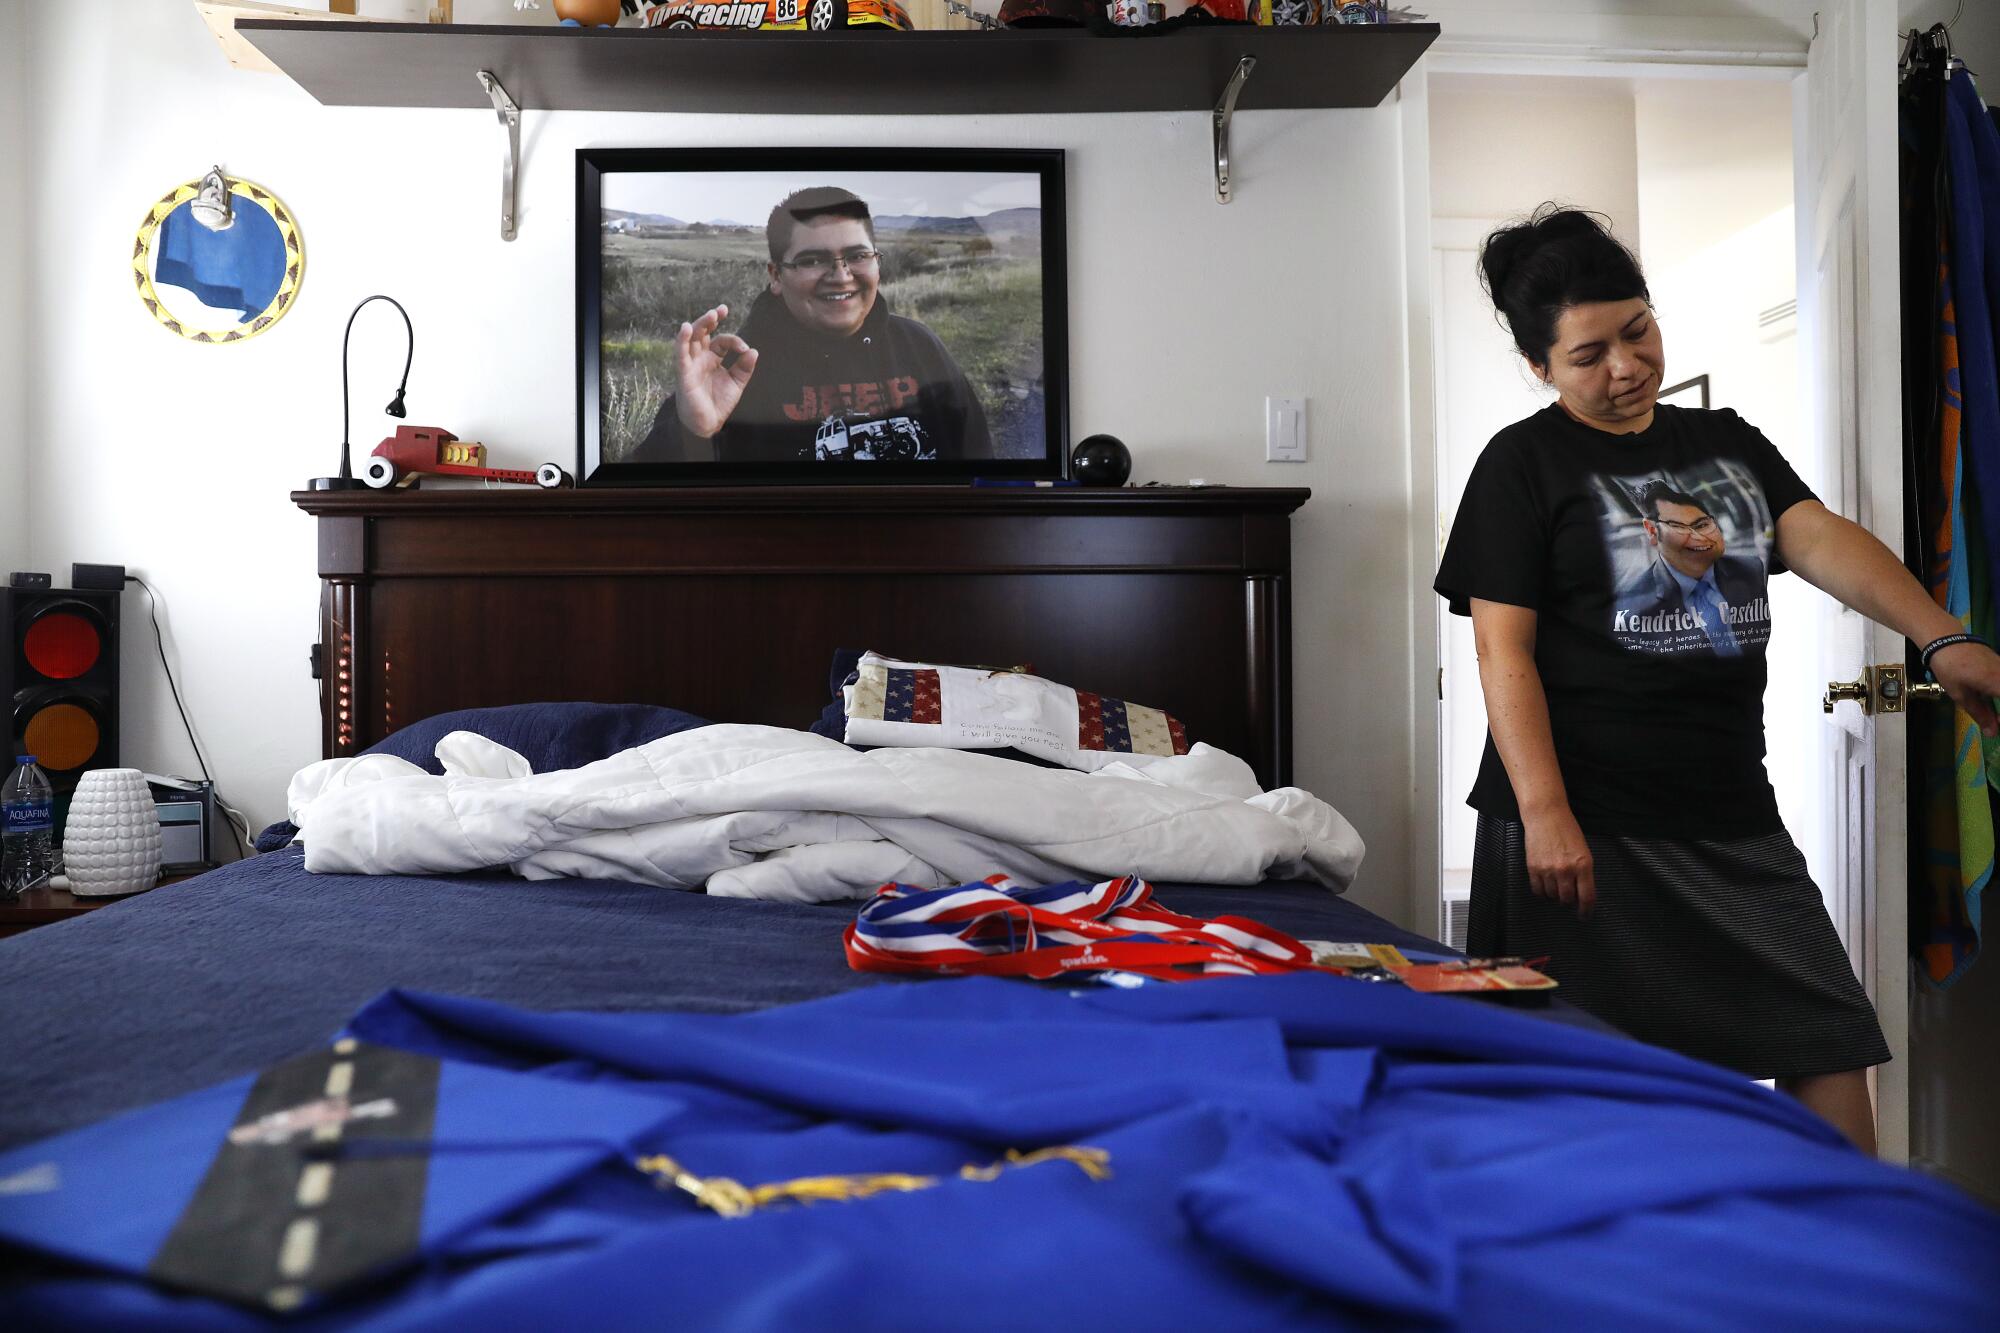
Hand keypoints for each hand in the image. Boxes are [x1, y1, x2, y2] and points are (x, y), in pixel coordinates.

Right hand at [673, 305, 758, 439]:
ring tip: (712, 315)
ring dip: (700, 325)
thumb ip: (744, 367)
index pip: (722, 341)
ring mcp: (691, 363)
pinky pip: (680, 354)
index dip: (734, 341)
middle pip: (703, 333)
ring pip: (691, 338)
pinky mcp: (684, 373)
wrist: (707, 423)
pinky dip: (682, 340)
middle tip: (722, 310)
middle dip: (711, 320)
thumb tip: (754, 351)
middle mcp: (700, 358)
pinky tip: (686, 328)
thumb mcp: (736, 383)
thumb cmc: (718, 403)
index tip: (745, 349)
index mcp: (712, 358)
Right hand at [1522, 807, 1594, 917]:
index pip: (1587, 897)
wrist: (1546, 815)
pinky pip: (1537, 890)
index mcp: (1583, 865)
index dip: (1586, 911)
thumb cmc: (1566, 830)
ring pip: (1552, 896)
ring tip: (1555, 887)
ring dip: (1554, 896)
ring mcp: (1548, 870)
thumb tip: (1580, 892)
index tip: (1584, 915)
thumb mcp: (1583, 851)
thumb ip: (1584, 872)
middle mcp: (1566, 870)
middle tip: (1568, 897)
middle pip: (1567, 899)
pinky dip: (1541, 892)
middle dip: (1568, 901)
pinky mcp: (1533, 868)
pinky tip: (1544, 887)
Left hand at [1926, 640, 1999, 737]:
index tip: (1997, 723)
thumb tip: (1993, 733)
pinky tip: (1990, 699)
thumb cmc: (1950, 667)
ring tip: (1994, 713)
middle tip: (1995, 720)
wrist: (1946, 640)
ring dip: (1999, 704)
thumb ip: (1980, 714)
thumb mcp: (1961, 694)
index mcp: (1999, 683)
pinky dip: (1998, 692)